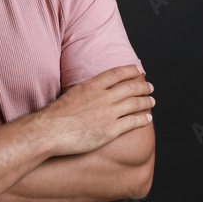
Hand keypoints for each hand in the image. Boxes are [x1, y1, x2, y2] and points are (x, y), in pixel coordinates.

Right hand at [37, 65, 154, 156]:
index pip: (116, 73)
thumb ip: (83, 91)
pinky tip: (148, 118)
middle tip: (150, 87)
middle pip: (130, 87)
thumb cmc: (54, 116)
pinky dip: (143, 118)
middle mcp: (103, 97)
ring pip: (135, 103)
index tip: (138, 70)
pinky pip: (132, 122)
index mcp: (92, 86)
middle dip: (143, 86)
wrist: (50, 131)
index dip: (130, 70)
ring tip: (152, 101)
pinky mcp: (110, 130)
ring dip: (146, 102)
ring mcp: (108, 113)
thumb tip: (89, 92)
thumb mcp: (70, 94)